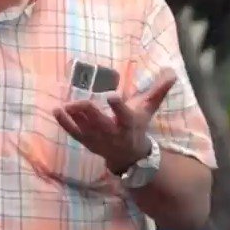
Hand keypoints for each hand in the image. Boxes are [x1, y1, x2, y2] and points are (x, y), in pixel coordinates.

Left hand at [53, 69, 176, 175]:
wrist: (129, 155)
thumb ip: (158, 91)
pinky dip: (65, 123)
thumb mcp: (147, 110)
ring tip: (65, 104)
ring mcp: (98, 139)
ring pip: (84, 127)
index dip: (118, 106)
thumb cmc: (137, 127)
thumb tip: (172, 73)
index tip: (112, 95)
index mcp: (128, 123)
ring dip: (74, 116)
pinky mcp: (87, 141)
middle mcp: (112, 132)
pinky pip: (74, 133)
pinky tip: (57, 111)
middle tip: (82, 101)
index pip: (123, 114)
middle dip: (91, 112)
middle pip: (100, 122)